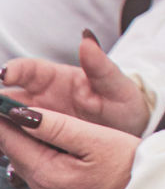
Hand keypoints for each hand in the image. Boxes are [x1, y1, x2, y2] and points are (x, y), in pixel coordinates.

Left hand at [0, 107, 137, 188]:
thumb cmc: (127, 163)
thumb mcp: (96, 139)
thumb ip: (58, 127)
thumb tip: (23, 114)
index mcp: (49, 173)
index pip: (11, 141)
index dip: (5, 117)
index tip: (4, 99)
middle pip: (15, 152)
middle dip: (12, 126)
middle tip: (11, 102)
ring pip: (26, 161)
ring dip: (25, 140)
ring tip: (28, 116)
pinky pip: (39, 171)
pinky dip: (39, 153)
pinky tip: (48, 140)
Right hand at [2, 34, 151, 136]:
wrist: (127, 130)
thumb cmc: (122, 102)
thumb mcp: (115, 85)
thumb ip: (100, 66)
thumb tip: (86, 38)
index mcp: (55, 78)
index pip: (27, 70)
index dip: (12, 71)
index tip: (2, 75)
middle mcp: (38, 97)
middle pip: (7, 96)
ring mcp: (35, 120)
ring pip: (5, 121)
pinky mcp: (35, 140)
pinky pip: (14, 142)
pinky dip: (5, 144)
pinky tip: (3, 149)